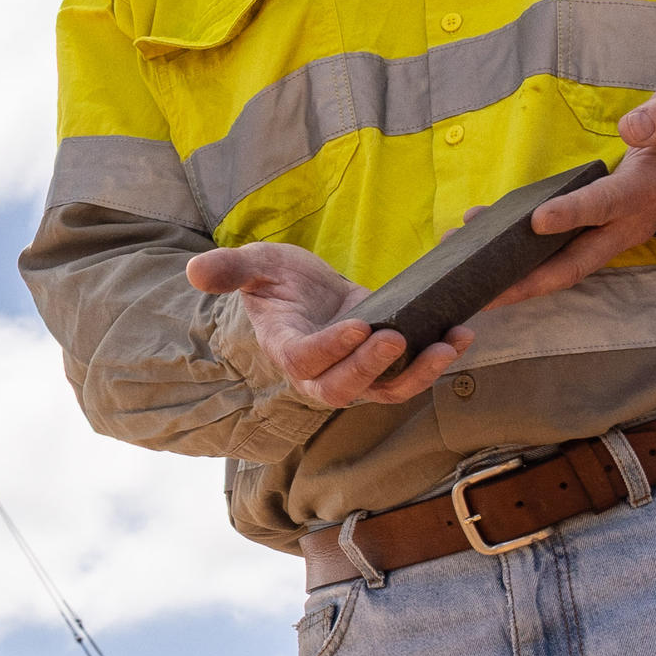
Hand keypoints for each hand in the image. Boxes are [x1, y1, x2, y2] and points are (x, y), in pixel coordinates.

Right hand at [183, 238, 465, 409]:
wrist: (309, 293)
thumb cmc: (280, 280)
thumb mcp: (257, 265)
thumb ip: (230, 269)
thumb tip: (194, 271)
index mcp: (286, 348)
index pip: (305, 360)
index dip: (331, 349)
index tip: (359, 323)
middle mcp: (319, 373)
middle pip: (344, 389)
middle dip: (373, 368)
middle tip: (397, 336)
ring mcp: (355, 374)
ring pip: (385, 390)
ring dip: (418, 373)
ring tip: (447, 343)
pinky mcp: (384, 368)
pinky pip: (409, 376)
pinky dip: (436, 361)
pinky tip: (461, 334)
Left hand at [489, 83, 655, 309]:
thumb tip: (632, 126)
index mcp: (641, 193)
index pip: (603, 205)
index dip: (572, 213)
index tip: (536, 219)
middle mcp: (622, 227)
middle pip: (572, 264)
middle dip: (527, 280)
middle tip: (482, 287)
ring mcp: (606, 239)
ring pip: (557, 269)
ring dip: (513, 277)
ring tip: (466, 272)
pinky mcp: (591, 239)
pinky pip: (552, 258)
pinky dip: (519, 263)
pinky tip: (480, 250)